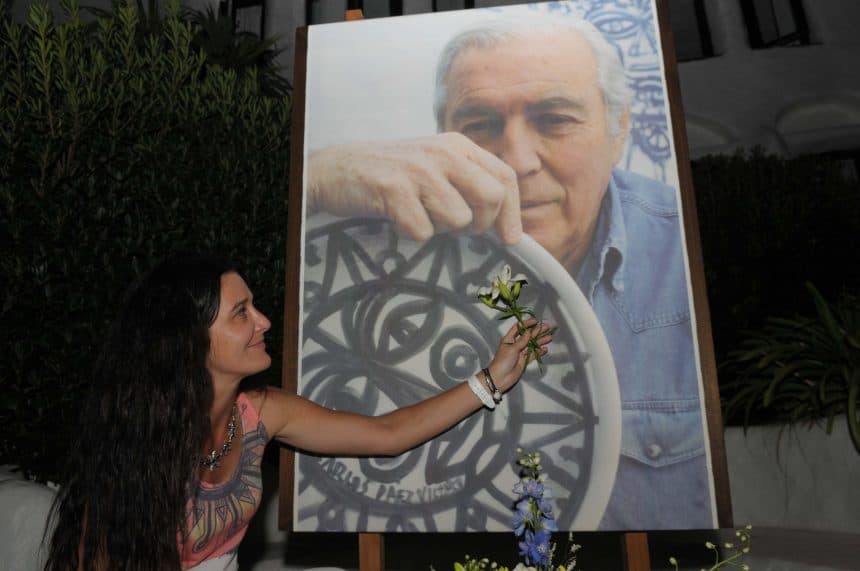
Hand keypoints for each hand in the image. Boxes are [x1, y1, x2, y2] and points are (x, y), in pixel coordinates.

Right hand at [307, 133, 522, 243]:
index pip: (505, 177)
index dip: (513, 213)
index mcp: (457, 145)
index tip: (510, 239)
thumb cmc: (389, 175)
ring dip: (440, 229)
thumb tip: (503, 225)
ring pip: (459, 219)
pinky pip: (423, 232)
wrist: (335, 170)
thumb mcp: (433, 166)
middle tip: (454, 227)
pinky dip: (411, 234)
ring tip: (417, 215)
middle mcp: (443, 152)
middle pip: (491, 199)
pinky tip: (396, 219)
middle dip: (479, 224)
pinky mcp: (394, 189)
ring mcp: (419, 170)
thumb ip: (466, 183)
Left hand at [486, 319, 552, 391]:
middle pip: (528, 336)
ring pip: (532, 345)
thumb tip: (528, 332)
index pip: (518, 328)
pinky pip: (533, 355)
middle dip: (537, 332)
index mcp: (509, 339)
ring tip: (550, 338)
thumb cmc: (503, 361)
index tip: (536, 321)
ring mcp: (520, 353)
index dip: (527, 324)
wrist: (500, 378)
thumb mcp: (512, 348)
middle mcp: (515, 344)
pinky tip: (545, 349)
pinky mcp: (524, 361)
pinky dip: (539, 352)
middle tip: (547, 327)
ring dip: (540, 341)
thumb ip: (522, 341)